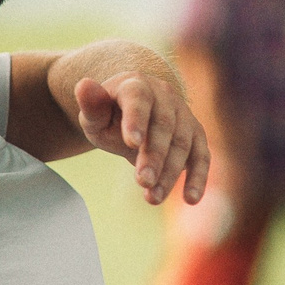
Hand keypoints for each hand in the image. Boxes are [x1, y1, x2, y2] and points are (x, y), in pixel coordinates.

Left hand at [73, 72, 209, 204]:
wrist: (134, 111)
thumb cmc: (110, 114)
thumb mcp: (94, 113)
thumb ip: (90, 105)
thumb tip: (83, 85)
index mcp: (136, 85)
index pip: (138, 98)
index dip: (136, 119)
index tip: (131, 142)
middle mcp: (165, 95)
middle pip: (163, 125)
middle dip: (154, 156)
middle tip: (143, 181)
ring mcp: (183, 114)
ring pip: (182, 143)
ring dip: (170, 172)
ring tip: (153, 197)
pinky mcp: (195, 134)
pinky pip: (201, 155)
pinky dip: (198, 177)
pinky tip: (190, 199)